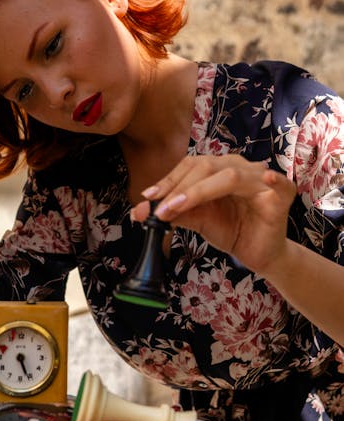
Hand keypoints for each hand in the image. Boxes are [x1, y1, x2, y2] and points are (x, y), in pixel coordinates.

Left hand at [131, 155, 296, 276]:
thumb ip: (173, 212)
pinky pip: (278, 184)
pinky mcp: (281, 196)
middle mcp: (240, 168)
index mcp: (220, 168)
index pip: (191, 166)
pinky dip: (273, 180)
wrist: (258, 254)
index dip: (169, 180)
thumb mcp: (198, 220)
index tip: (148, 198)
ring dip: (199, 192)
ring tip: (178, 207)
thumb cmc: (231, 231)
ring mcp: (261, 180)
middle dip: (179, 189)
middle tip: (160, 210)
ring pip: (230, 177)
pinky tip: (266, 178)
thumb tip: (138, 211)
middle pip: (206, 167)